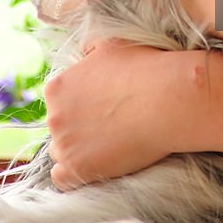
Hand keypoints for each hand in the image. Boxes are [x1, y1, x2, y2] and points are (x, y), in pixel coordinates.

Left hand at [45, 40, 192, 188]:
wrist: (168, 99)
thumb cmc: (145, 67)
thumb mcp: (111, 43)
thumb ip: (89, 48)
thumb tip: (83, 53)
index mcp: (58, 86)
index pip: (59, 101)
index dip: (81, 105)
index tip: (103, 108)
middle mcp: (54, 115)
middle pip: (60, 127)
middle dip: (79, 127)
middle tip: (109, 126)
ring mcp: (64, 144)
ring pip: (61, 152)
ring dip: (79, 150)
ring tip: (109, 145)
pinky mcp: (78, 169)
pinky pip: (63, 179)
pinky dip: (76, 174)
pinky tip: (97, 166)